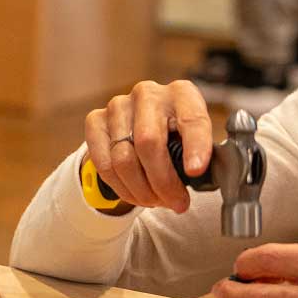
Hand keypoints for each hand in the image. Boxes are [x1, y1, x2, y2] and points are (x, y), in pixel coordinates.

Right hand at [84, 80, 211, 212]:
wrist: (140, 124)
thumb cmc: (175, 134)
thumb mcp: (195, 139)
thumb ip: (201, 154)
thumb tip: (200, 179)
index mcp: (181, 94)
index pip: (191, 118)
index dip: (195, 146)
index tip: (196, 171)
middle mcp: (148, 94)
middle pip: (149, 143)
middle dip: (163, 182)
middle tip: (176, 203)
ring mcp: (118, 105)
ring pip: (124, 159)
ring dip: (141, 190)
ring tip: (155, 201)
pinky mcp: (96, 120)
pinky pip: (104, 164)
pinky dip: (121, 187)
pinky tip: (135, 194)